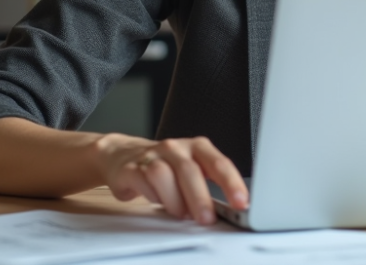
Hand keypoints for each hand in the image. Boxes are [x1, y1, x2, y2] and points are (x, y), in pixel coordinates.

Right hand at [97, 134, 248, 224]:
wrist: (124, 155)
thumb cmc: (167, 166)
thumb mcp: (192, 170)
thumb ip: (208, 186)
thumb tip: (229, 210)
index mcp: (197, 147)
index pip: (219, 163)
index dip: (231, 183)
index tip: (241, 202)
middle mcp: (176, 147)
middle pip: (190, 170)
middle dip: (200, 198)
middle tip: (207, 218)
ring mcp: (153, 155)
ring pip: (164, 175)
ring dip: (174, 200)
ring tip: (179, 213)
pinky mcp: (132, 167)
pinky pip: (143, 181)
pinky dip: (152, 196)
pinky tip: (158, 201)